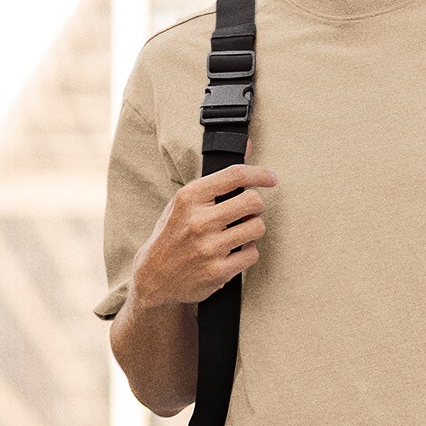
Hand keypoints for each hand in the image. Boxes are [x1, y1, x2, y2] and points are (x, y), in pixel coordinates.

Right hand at [130, 162, 276, 309]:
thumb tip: (247, 147)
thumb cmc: (172, 235)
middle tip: (249, 211)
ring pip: (257, 228)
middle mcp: (199, 221)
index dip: (260, 174)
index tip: (271, 178)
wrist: (154, 278)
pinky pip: (252, 254)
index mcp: (189, 198)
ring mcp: (209, 248)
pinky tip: (233, 252)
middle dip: (256, 206)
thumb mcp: (184, 202)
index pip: (235, 176)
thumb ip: (217, 178)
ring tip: (238, 233)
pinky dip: (247, 252)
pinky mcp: (218, 272)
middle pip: (253, 202)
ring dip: (252, 229)